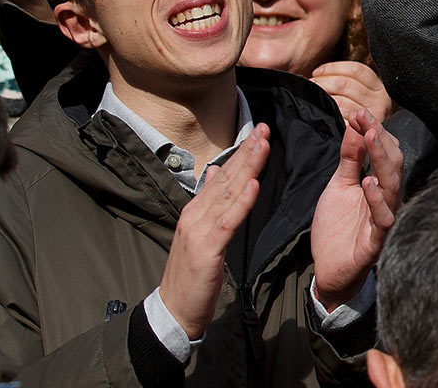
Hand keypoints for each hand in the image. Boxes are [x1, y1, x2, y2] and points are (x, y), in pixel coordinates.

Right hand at [158, 125, 269, 338]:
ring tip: (262, 145)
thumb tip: (213, 172)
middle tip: (264, 127)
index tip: (258, 132)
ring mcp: (198, 230)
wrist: (174, 309)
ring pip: (227, 193)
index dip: (240, 153)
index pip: (221, 175)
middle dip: (246, 151)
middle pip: (225, 177)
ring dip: (247, 168)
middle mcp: (194, 214)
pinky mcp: (206, 248)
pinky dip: (241, 202)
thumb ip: (208, 202)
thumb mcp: (200, 233)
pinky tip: (253, 186)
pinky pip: (227, 221)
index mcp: (195, 210)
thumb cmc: (191, 273)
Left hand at [310, 110, 402, 310]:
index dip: (373, 131)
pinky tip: (369, 183)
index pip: (384, 152)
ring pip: (392, 186)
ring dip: (381, 160)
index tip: (359, 113)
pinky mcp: (377, 240)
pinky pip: (383, 218)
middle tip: (365, 118)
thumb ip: (349, 159)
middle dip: (379, 139)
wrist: (330, 269)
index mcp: (380, 185)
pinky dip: (376, 199)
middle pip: (393, 164)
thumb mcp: (339, 186)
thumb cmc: (338, 228)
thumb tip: (355, 127)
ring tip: (370, 139)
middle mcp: (387, 199)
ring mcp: (384, 219)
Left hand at [311, 61, 395, 125]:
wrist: (371, 147)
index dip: (333, 68)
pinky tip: (321, 113)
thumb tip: (320, 73)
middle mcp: (381, 101)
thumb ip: (350, 84)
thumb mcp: (362, 97)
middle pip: (345, 83)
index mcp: (380, 88)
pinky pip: (339, 118)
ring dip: (323, 97)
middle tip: (310, 86)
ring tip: (312, 98)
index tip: (317, 72)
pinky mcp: (362, 131)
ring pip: (340, 100)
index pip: (356, 70)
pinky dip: (327, 114)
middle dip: (323, 82)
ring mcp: (372, 117)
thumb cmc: (359, 119)